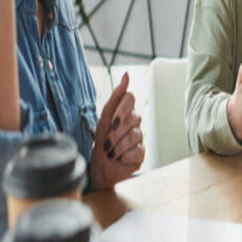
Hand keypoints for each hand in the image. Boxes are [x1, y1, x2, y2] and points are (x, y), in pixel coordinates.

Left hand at [89, 72, 144, 190]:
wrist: (99, 166)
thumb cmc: (101, 141)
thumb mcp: (104, 118)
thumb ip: (115, 97)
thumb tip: (127, 74)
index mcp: (125, 111)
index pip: (130, 97)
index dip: (122, 109)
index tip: (112, 121)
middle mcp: (135, 122)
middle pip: (134, 117)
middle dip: (116, 132)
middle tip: (107, 142)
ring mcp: (140, 138)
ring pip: (135, 135)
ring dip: (117, 146)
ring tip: (110, 153)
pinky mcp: (142, 153)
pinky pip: (137, 150)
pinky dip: (123, 156)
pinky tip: (119, 159)